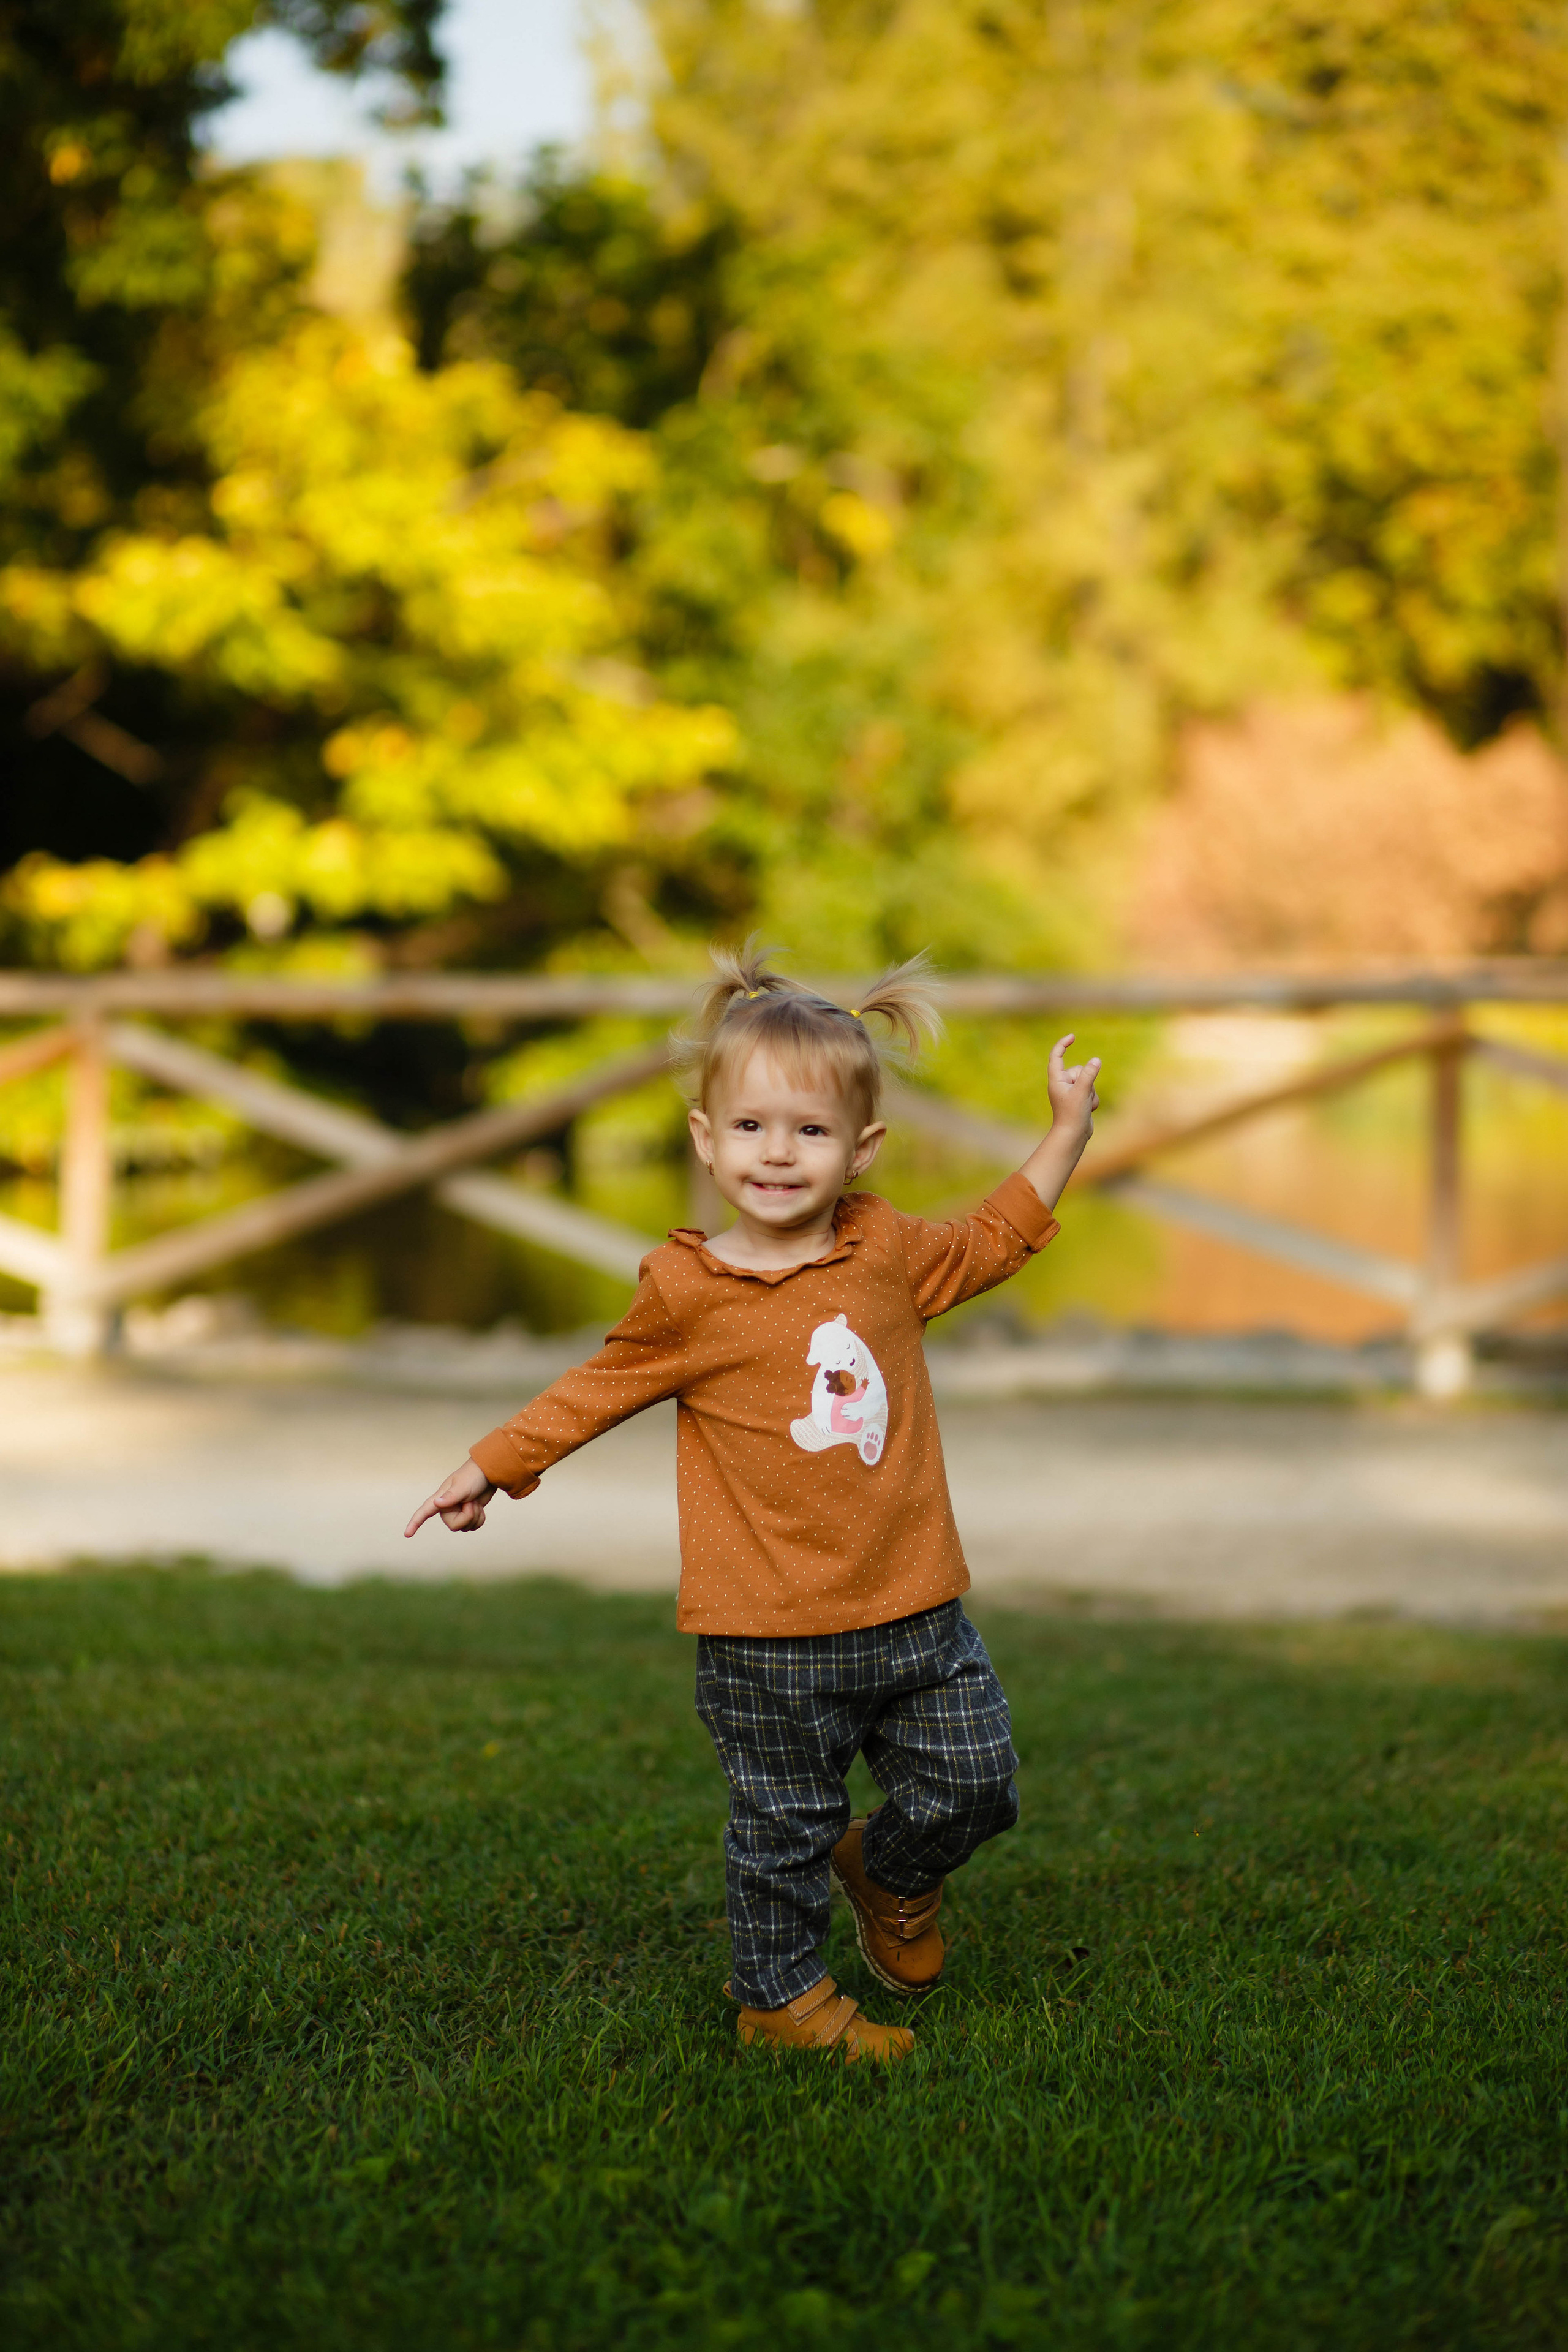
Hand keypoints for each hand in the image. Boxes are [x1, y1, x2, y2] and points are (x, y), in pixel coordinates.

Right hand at [405, 1457, 496, 1537]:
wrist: (488, 1473)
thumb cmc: (473, 1476)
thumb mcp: (462, 1486)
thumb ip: (450, 1497)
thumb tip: (436, 1504)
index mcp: (440, 1499)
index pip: (424, 1512)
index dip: (414, 1523)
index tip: (406, 1534)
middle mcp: (447, 1508)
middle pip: (454, 1526)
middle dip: (467, 1517)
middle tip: (471, 1502)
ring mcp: (458, 1512)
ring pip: (465, 1527)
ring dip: (475, 1516)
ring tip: (475, 1502)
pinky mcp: (468, 1514)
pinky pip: (473, 1526)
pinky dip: (480, 1518)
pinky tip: (480, 1507)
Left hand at [1018, 1033, 1103, 1209]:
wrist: (1073, 1136)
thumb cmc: (1073, 1114)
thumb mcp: (1083, 1091)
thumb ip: (1089, 1074)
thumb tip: (1096, 1060)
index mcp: (1056, 1080)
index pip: (1056, 1057)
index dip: (1063, 1045)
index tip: (1072, 1037)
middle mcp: (1061, 1084)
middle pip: (1079, 1069)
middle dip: (1086, 1080)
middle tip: (1082, 1096)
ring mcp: (1070, 1092)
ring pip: (1088, 1081)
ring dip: (1091, 1092)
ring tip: (1085, 1105)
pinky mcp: (1078, 1099)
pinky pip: (1091, 1091)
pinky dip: (1093, 1099)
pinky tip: (1088, 1110)